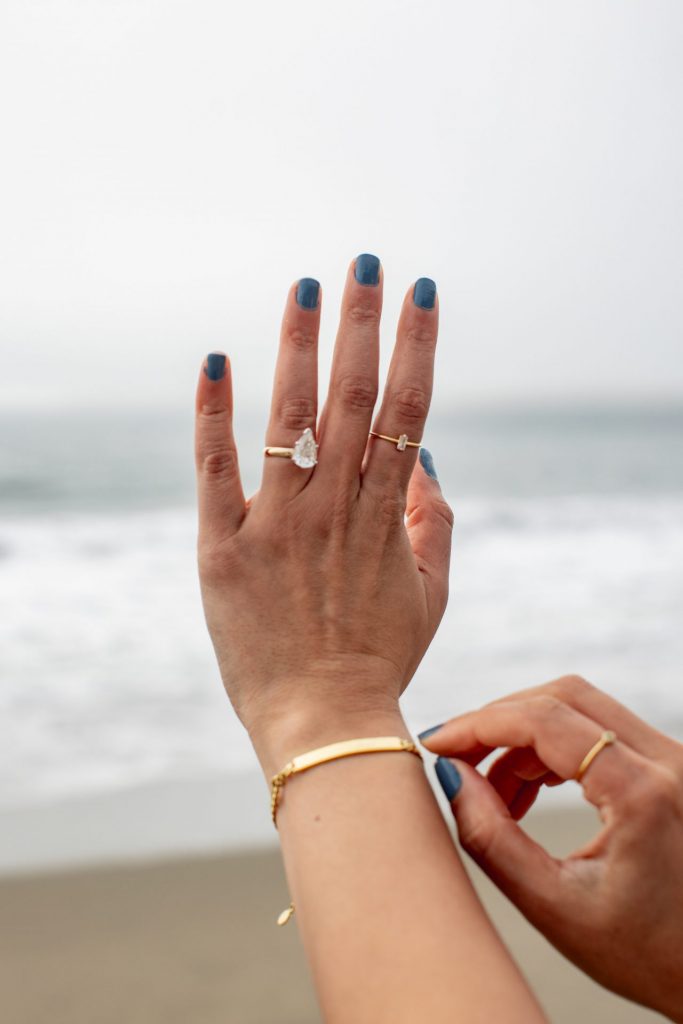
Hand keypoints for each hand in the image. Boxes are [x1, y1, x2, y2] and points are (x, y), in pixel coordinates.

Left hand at [194, 258, 452, 775]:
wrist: (322, 721)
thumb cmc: (381, 657)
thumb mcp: (432, 592)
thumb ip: (437, 522)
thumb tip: (427, 458)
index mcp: (386, 515)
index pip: (408, 410)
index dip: (417, 346)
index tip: (422, 292)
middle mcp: (335, 507)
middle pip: (352, 397)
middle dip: (362, 323)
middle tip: (366, 261)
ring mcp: (278, 525)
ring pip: (291, 418)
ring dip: (299, 346)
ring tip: (306, 287)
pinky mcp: (226, 548)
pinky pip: (216, 470)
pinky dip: (214, 414)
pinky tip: (215, 360)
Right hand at [421, 676, 682, 1021]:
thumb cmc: (643, 953)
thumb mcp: (554, 906)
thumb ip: (491, 838)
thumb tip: (451, 775)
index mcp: (642, 792)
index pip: (544, 720)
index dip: (479, 724)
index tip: (436, 743)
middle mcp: (667, 760)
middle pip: (562, 697)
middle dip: (497, 722)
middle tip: (456, 759)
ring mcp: (673, 758)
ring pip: (578, 708)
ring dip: (522, 738)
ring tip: (492, 795)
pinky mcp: (668, 765)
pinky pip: (597, 730)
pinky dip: (550, 749)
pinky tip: (525, 792)